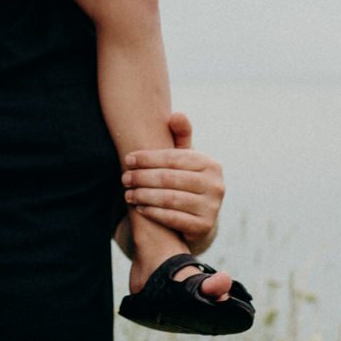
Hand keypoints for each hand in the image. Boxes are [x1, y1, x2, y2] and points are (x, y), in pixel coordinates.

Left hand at [120, 113, 224, 253]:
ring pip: (170, 199)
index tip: (127, 159)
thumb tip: (177, 115)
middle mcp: (216, 185)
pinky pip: (173, 218)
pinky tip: (139, 208)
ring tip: (128, 194)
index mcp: (210, 164)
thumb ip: (180, 136)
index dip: (148, 158)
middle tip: (124, 178)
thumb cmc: (185, 180)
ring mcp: (212, 207)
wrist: (198, 216)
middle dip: (142, 177)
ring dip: (144, 195)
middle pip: (169, 178)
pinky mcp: (204, 226)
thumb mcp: (185, 159)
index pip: (173, 158)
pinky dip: (153, 212)